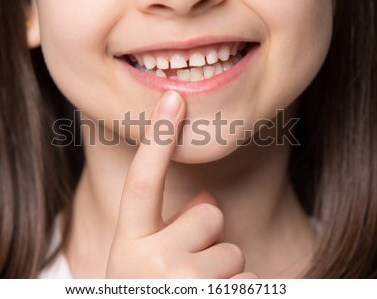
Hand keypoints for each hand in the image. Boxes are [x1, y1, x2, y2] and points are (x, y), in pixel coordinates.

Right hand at [106, 91, 255, 277]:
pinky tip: (211, 298)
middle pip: (209, 213)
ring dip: (223, 268)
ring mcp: (183, 284)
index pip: (141, 183)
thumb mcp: (145, 258)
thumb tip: (209, 196)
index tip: (172, 98)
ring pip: (232, 251)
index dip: (156, 139)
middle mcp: (150, 263)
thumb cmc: (148, 290)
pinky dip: (237, 289)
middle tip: (189, 266)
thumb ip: (171, 224)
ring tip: (198, 289)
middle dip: (209, 232)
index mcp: (128, 245)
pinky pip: (248, 280)